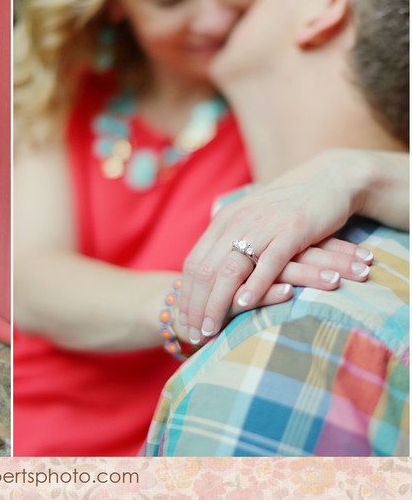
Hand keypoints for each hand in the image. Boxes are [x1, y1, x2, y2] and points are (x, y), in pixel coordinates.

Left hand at [180, 170, 374, 343]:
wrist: (330, 179)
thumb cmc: (290, 207)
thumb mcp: (252, 220)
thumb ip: (232, 239)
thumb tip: (212, 266)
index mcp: (224, 220)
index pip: (194, 263)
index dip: (186, 295)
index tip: (183, 322)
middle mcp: (237, 221)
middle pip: (205, 269)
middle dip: (196, 305)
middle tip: (192, 335)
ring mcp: (263, 225)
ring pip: (230, 269)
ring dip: (218, 302)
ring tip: (211, 328)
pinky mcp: (293, 229)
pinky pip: (268, 260)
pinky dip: (255, 284)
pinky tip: (244, 305)